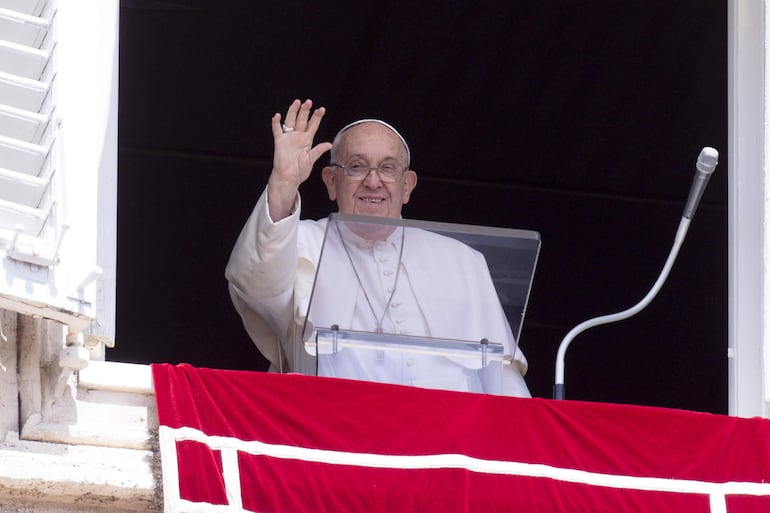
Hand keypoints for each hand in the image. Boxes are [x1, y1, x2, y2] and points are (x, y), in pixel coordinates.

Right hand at [267, 99, 331, 219]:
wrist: (289, 177)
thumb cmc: (300, 170)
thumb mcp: (311, 160)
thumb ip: (318, 151)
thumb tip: (328, 144)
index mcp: (307, 140)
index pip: (313, 126)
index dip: (317, 117)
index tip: (321, 109)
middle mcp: (298, 137)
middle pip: (302, 120)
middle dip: (305, 111)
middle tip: (309, 102)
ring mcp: (288, 138)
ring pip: (290, 121)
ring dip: (293, 112)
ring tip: (297, 103)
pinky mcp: (279, 142)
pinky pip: (277, 130)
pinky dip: (276, 123)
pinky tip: (277, 116)